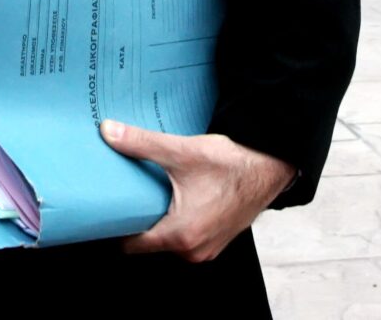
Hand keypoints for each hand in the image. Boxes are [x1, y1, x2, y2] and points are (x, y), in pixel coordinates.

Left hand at [100, 119, 295, 262]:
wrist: (272, 166)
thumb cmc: (233, 164)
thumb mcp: (181, 151)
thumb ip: (140, 143)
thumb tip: (108, 131)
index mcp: (181, 235)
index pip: (131, 245)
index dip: (116, 226)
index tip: (109, 208)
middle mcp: (194, 250)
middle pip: (149, 243)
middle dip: (138, 220)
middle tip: (130, 195)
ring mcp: (209, 248)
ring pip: (169, 240)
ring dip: (160, 221)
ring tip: (152, 195)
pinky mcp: (218, 240)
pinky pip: (188, 237)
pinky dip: (179, 222)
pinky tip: (177, 199)